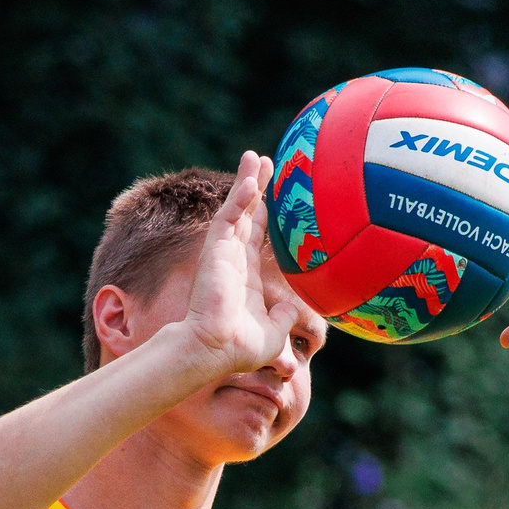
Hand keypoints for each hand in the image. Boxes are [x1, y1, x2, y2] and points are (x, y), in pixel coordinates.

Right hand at [179, 151, 300, 379]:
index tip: (276, 194)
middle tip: (266, 162)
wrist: (217, 350)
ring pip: (235, 209)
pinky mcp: (215, 251)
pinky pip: (227, 218)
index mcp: (247, 275)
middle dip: (256, 187)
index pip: (257, 236)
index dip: (265, 214)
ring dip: (246, 183)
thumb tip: (293, 310)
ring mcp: (223, 253)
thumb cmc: (241, 347)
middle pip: (246, 214)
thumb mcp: (274, 333)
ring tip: (255, 158)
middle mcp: (233, 259)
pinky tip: (250, 181)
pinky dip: (238, 199)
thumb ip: (284, 317)